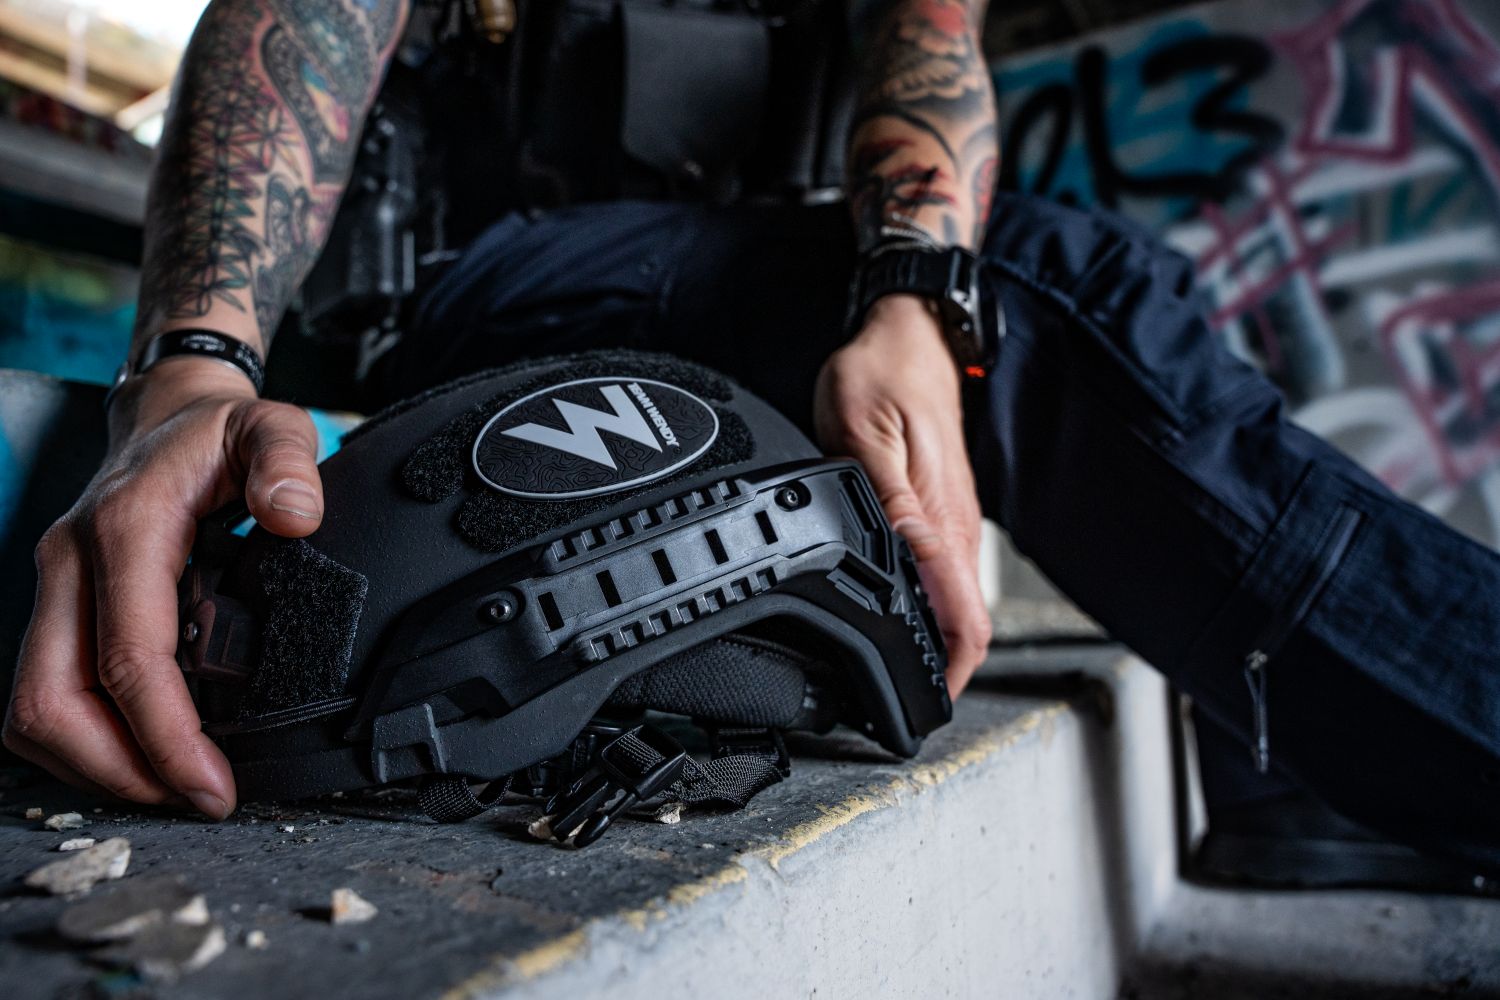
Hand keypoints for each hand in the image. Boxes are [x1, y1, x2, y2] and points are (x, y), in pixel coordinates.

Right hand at [4, 357, 325, 817]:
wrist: (166, 416)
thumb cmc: (218, 432)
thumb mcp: (271, 425)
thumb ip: (289, 461)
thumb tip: (296, 513)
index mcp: (124, 528)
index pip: (128, 658)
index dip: (166, 737)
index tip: (213, 786)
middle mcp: (71, 562)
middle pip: (54, 701)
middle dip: (121, 769)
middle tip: (196, 799)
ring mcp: (54, 587)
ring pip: (33, 707)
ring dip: (95, 763)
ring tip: (172, 786)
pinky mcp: (56, 607)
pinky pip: (43, 692)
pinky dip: (83, 739)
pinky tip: (142, 750)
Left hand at [814, 294, 991, 694]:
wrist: (912, 331)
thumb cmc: (881, 374)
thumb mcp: (866, 436)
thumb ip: (888, 506)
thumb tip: (909, 567)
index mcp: (943, 522)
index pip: (966, 625)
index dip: (949, 680)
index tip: (918, 716)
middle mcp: (957, 530)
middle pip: (965, 629)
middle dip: (938, 678)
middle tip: (891, 712)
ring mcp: (954, 521)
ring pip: (955, 606)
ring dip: (933, 646)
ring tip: (890, 677)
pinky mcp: (943, 510)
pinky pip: (943, 576)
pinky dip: (926, 609)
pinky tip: (894, 614)